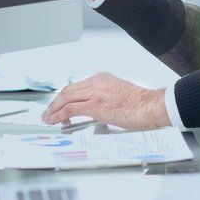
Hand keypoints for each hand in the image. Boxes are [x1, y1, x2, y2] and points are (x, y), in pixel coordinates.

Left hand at [41, 72, 168, 129]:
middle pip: (67, 90)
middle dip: (55, 102)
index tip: (59, 105)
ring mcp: (95, 93)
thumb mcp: (119, 94)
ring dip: (54, 109)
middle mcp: (96, 82)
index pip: (76, 86)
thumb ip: (105, 98)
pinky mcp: (95, 105)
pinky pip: (71, 109)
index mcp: (102, 78)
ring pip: (65, 98)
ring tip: (48, 118)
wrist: (152, 106)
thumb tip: (97, 110)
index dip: (64, 97)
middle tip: (48, 112)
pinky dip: (59, 115)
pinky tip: (55, 121)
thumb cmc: (141, 104)